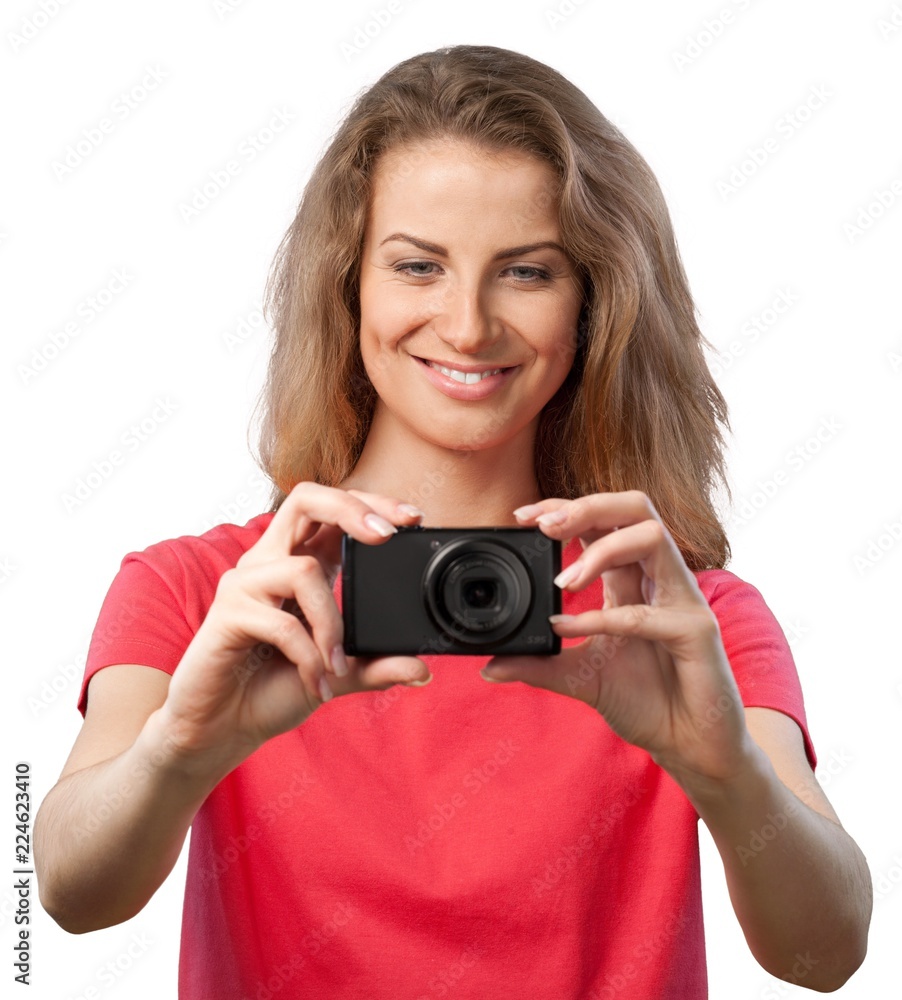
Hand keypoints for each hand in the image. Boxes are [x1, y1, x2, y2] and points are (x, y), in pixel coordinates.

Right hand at [159, 482, 431, 769]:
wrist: (220, 729)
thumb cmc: (271, 691)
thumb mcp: (337, 674)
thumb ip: (376, 666)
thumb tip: (422, 669)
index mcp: (298, 564)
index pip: (332, 511)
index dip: (370, 503)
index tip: (412, 518)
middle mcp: (270, 563)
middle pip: (305, 499)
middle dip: (350, 508)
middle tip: (386, 535)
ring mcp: (245, 585)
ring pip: (302, 570)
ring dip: (332, 624)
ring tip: (339, 666)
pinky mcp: (226, 614)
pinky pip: (282, 623)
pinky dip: (309, 656)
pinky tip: (317, 683)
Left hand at [480, 491, 753, 781]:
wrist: (688, 745)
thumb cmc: (646, 702)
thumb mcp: (579, 678)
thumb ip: (538, 666)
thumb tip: (488, 666)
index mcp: (633, 579)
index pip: (603, 521)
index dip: (565, 507)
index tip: (521, 515)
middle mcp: (659, 579)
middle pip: (634, 507)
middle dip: (586, 506)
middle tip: (543, 527)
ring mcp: (682, 601)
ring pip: (652, 536)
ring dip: (601, 550)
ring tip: (563, 582)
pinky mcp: (697, 632)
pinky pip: (650, 612)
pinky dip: (605, 618)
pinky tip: (570, 629)